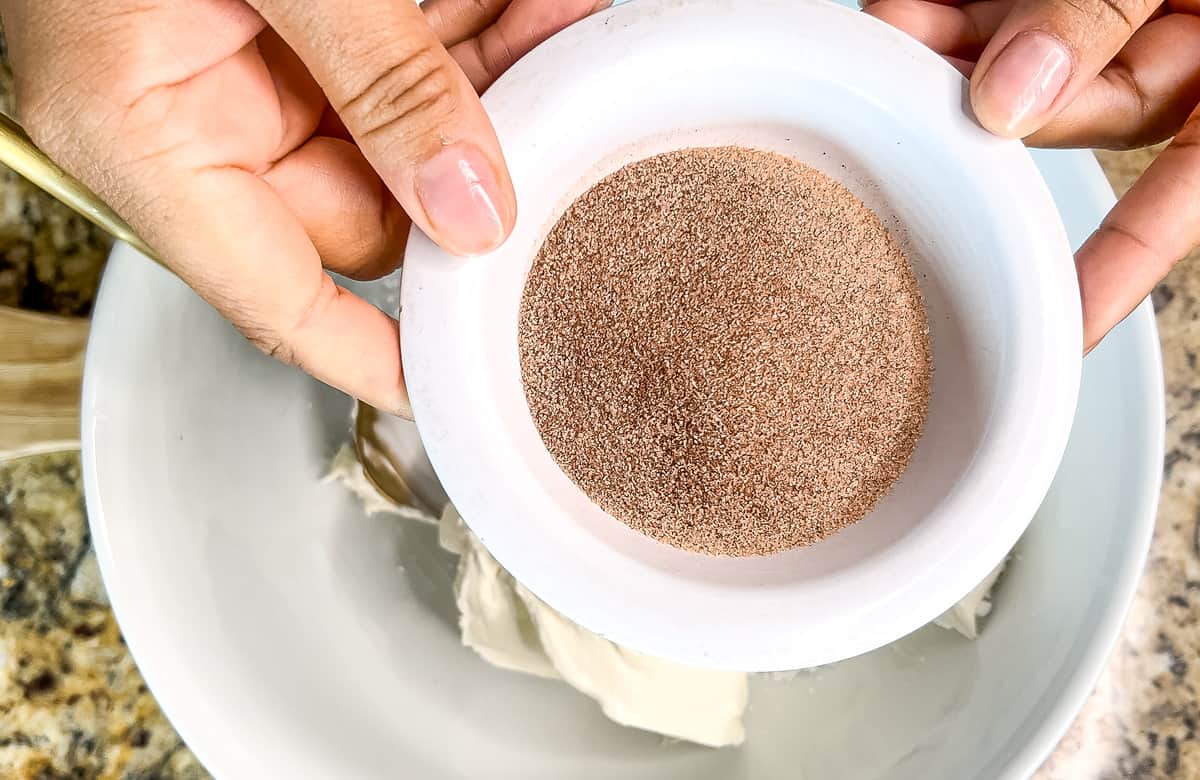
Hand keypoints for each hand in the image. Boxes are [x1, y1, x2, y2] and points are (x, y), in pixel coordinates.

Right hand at [1, 0, 603, 413]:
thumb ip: (376, 81)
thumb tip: (471, 203)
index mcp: (148, 137)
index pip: (280, 303)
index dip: (378, 357)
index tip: (470, 385)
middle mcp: (196, 114)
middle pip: (369, 204)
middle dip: (479, 171)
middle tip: (572, 137)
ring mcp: (244, 59)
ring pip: (400, 120)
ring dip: (496, 81)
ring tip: (579, 37)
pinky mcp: (287, 13)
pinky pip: (398, 44)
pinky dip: (471, 23)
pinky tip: (544, 8)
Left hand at [865, 0, 1199, 351]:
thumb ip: (1105, 15)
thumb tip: (1011, 98)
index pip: (1180, 196)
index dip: (1121, 268)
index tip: (1059, 330)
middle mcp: (1170, 43)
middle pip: (1082, 122)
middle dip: (1000, 119)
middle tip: (950, 110)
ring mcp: (1102, 14)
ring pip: (1015, 73)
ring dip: (948, 68)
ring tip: (897, 48)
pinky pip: (984, 16)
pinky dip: (938, 21)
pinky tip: (902, 21)